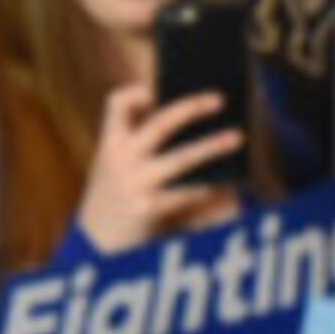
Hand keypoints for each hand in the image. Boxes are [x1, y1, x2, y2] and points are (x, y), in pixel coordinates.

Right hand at [72, 84, 243, 253]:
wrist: (96, 243)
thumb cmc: (117, 192)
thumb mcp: (117, 162)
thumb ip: (140, 139)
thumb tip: (194, 118)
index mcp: (111, 143)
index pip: (116, 104)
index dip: (136, 93)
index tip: (156, 89)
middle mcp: (120, 160)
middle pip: (160, 124)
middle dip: (191, 108)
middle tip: (220, 99)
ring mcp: (134, 184)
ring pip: (181, 158)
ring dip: (212, 146)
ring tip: (238, 137)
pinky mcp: (148, 208)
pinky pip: (187, 191)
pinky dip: (209, 184)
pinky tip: (227, 181)